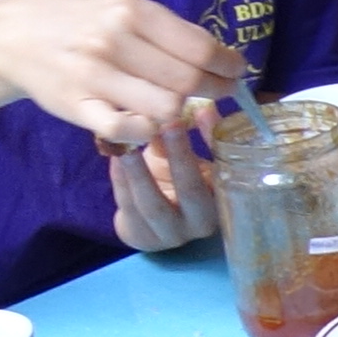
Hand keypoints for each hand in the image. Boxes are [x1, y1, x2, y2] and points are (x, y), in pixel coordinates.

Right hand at [0, 0, 243, 149]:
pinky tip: (151, 122)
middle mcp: (114, 42)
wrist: (13, 36)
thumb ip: (162, 28)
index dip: (227, 64)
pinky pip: (129, 130)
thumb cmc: (76, 20)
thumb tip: (215, 52)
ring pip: (166, 108)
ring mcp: (95, 77)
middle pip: (188, 80)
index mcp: (130, 11)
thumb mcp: (119, 7)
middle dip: (215, 89)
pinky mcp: (80, 107)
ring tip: (184, 106)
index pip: (199, 46)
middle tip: (221, 91)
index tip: (236, 70)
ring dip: (183, 112)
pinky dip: (148, 131)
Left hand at [101, 118, 225, 252]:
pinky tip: (114, 156)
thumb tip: (192, 99)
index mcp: (222, 199)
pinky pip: (128, 207)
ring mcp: (171, 234)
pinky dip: (121, 179)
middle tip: (168, 124)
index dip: (212, 139)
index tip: (202, 110)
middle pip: (192, 191)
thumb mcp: (184, 157)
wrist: (150, 221)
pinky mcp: (141, 237)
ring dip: (139, 171)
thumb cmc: (174, 180)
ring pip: (153, 204)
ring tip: (127, 143)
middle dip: (179, 156)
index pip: (223, 169)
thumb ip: (186, 134)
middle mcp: (202, 222)